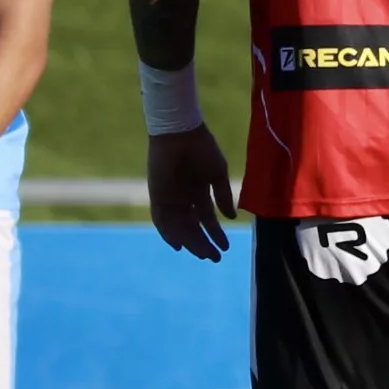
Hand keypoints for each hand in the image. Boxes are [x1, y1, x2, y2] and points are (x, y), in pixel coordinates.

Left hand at [147, 124, 233, 259]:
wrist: (180, 131)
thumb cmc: (201, 147)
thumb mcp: (217, 174)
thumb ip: (223, 196)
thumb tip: (232, 218)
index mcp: (199, 191)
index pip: (206, 219)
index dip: (215, 234)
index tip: (225, 248)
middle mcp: (184, 198)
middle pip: (192, 227)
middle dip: (203, 242)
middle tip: (214, 257)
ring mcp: (170, 197)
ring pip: (179, 226)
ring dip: (189, 241)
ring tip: (201, 253)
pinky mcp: (157, 194)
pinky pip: (161, 219)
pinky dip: (168, 233)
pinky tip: (178, 245)